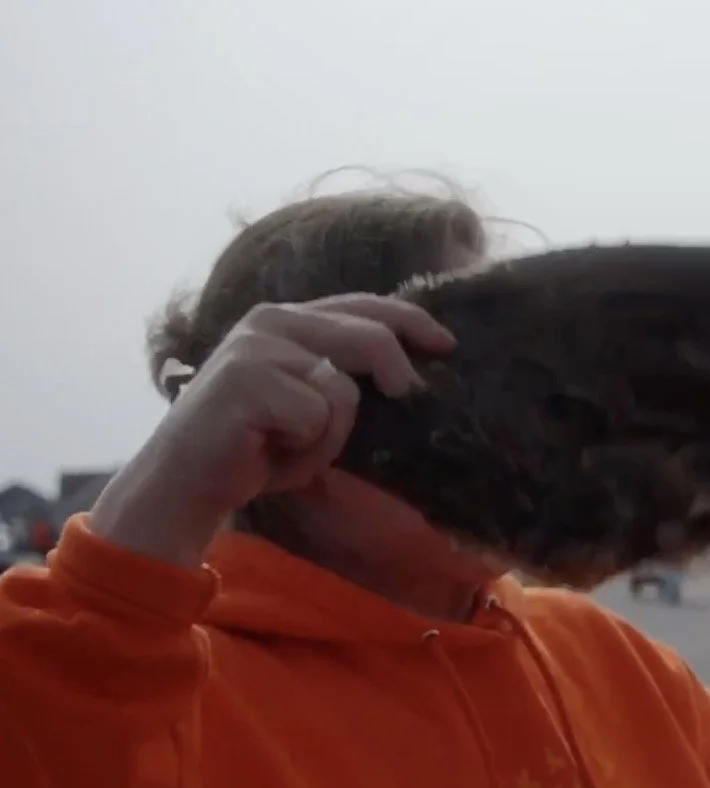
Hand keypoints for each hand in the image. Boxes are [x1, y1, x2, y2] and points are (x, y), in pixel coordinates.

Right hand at [91, 294, 455, 567]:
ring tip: (290, 447)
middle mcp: (270, 321)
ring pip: (343, 390)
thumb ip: (343, 376)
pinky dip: (307, 449)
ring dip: (330, 435)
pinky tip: (271, 454)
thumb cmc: (254, 447)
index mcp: (285, 319)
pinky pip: (317, 418)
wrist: (185, 482)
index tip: (446, 342)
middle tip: (407, 394)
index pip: (362, 305)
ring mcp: (257, 348)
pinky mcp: (249, 381)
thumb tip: (410, 372)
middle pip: (368, 336)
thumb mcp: (307, 402)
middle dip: (396, 371)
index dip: (409, 319)